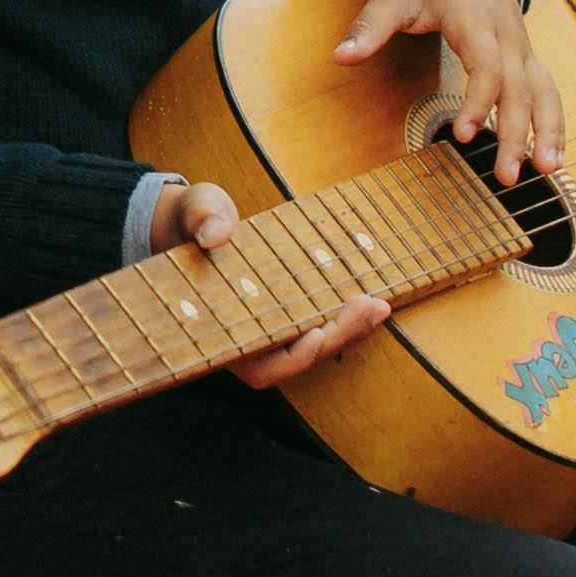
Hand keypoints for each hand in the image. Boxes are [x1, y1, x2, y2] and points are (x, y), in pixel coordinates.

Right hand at [160, 181, 396, 387]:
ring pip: (314, 349)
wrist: (201, 221)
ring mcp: (270, 330)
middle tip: (371, 306)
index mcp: (218, 330)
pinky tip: (371, 300)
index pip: (258, 367)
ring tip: (379, 305)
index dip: (290, 357)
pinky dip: (346, 318)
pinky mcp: (289, 314)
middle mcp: (247, 340)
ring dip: (349, 331)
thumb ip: (203, 217)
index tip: (316, 334)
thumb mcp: (196, 209)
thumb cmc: (196, 220)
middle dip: (337, 337)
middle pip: (297, 361)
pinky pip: (320, 327)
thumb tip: (217, 232)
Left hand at [338, 0, 561, 181]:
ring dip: (549, 132)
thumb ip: (370, 27)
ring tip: (546, 171)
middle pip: (520, 89)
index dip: (478, 101)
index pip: (487, 67)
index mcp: (475, 21)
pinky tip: (553, 157)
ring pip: (545, 92)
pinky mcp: (528, 56)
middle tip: (505, 177)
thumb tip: (340, 58)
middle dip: (516, 134)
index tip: (461, 135)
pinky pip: (548, 91)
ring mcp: (522, 47)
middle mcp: (507, 37)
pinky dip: (555, 123)